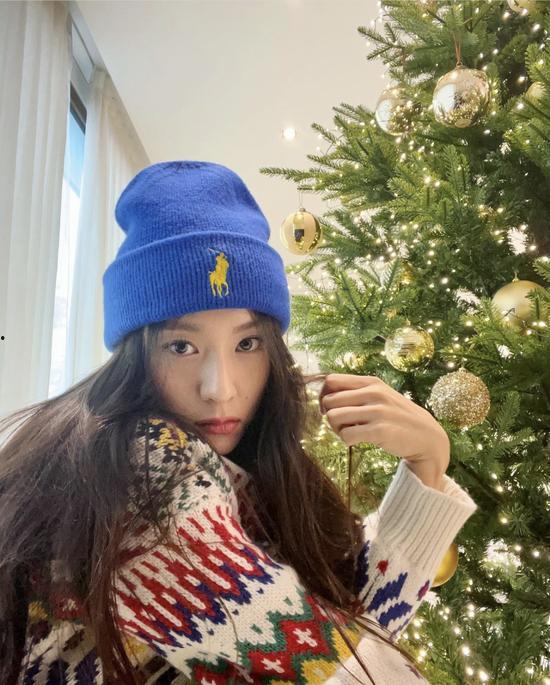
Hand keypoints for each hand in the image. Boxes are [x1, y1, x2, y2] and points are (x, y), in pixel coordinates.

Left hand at [319, 373, 449, 479]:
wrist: (427, 436)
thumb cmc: (397, 416)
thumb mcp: (380, 395)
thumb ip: (356, 392)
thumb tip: (323, 395)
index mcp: (371, 382)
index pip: (331, 381)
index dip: (324, 396)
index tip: (331, 409)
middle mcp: (373, 393)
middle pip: (328, 401)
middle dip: (330, 416)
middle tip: (343, 424)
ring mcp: (377, 411)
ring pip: (333, 417)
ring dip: (337, 429)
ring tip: (351, 432)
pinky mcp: (380, 430)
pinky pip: (346, 435)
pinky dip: (347, 440)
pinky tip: (358, 440)